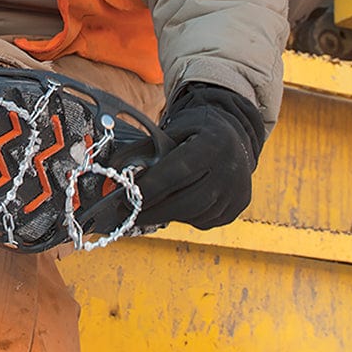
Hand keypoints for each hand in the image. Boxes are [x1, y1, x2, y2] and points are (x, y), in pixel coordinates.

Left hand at [135, 84, 265, 229]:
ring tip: (150, 207)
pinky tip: (176, 205)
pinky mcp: (238, 205)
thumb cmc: (197, 132)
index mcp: (214, 144)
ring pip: (194, 214)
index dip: (150, 188)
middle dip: (153, 211)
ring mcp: (237, 190)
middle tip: (129, 214)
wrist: (234, 136)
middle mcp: (230, 169)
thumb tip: (113, 170)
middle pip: (187, 201)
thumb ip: (143, 150)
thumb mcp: (172, 131)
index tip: (125, 198)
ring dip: (168, 214)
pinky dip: (185, 216)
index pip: (178, 171)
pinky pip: (204, 220)